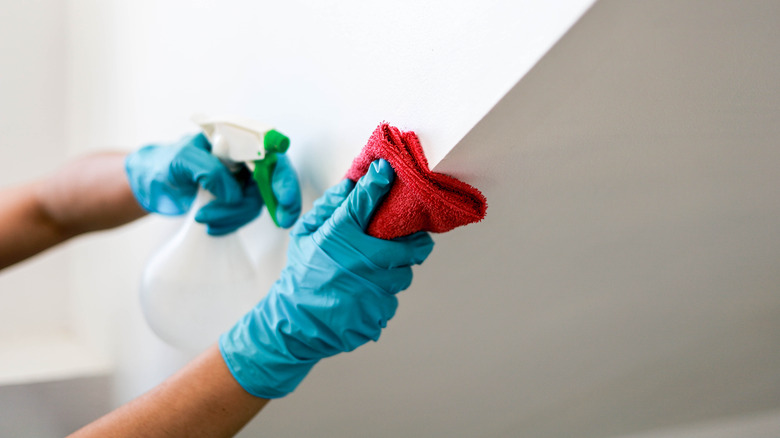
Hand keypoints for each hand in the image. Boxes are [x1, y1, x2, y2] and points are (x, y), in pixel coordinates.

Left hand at [125, 133, 300, 234]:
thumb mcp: (182, 160)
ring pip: (257, 202)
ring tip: (205, 218)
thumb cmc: (165, 162)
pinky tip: (211, 225)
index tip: (284, 198)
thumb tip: (234, 193)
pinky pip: (244, 215)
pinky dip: (230, 223)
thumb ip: (209, 171)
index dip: (283, 176)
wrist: (153, 182)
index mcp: (236, 140)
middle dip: (280, 202)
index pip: (271, 154)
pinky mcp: (236, 199)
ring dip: (235, 215)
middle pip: (275, 180)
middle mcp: (245, 158)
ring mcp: (242, 180)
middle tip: (282, 221)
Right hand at [219, 159, 434, 397]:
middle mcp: (360, 261)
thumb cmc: (302, 275)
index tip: (387, 172)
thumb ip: (327, 208)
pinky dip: (384, 296)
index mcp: (338, 237)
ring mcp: (373, 289)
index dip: (378, 183)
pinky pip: (393, 299)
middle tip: (414, 241)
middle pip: (410, 246)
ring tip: (375, 274)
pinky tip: (365, 296)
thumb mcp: (304, 236)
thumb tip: (350, 184)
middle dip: (417, 242)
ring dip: (396, 272)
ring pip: (405, 275)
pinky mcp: (380, 312)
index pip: (364, 202)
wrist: (297, 323)